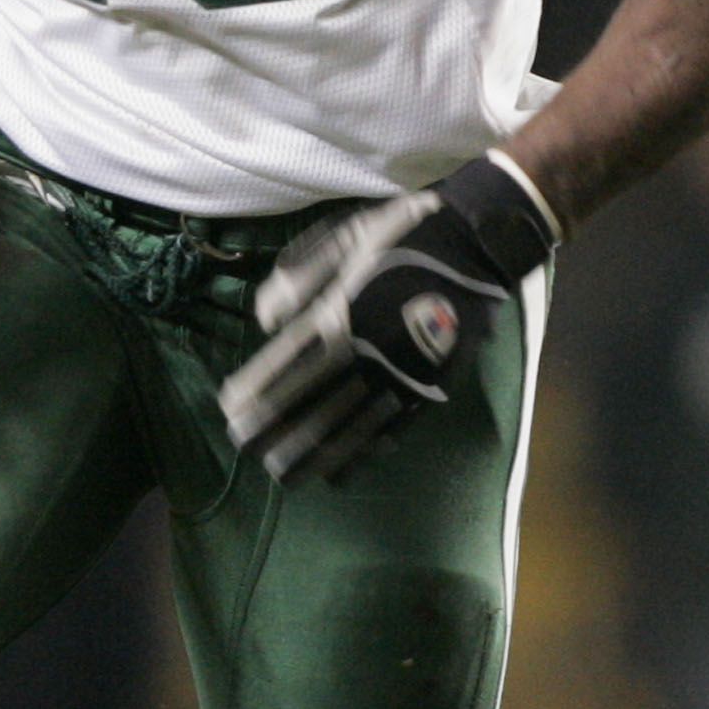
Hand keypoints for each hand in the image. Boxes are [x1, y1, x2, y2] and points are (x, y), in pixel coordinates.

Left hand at [219, 154, 556, 482]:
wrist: (477, 242)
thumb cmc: (404, 234)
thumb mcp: (344, 237)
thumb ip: (299, 277)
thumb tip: (264, 321)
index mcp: (341, 314)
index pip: (288, 364)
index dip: (257, 392)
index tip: (231, 412)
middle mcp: (367, 352)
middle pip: (313, 403)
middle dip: (276, 431)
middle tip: (246, 450)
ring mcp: (401, 375)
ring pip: (350, 426)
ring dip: (312, 453)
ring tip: (283, 474)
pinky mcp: (431, 388)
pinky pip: (391, 431)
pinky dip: (362, 454)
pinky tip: (338, 473)